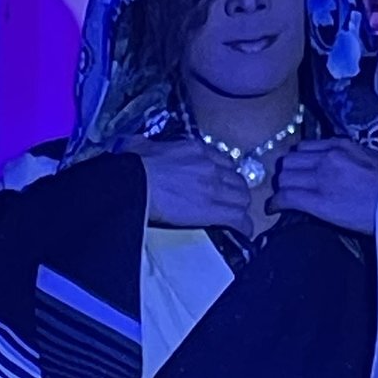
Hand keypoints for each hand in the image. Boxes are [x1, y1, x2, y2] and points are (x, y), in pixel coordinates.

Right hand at [117, 137, 252, 237]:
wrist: (134, 183)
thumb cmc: (133, 166)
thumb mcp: (140, 145)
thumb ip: (146, 145)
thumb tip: (136, 144)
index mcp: (196, 149)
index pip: (223, 162)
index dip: (225, 175)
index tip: (222, 184)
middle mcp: (210, 166)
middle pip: (237, 180)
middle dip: (237, 193)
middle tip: (230, 204)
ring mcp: (214, 187)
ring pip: (242, 199)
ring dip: (241, 209)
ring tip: (237, 220)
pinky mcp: (212, 209)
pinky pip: (238, 218)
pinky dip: (244, 226)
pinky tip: (244, 232)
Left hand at [267, 139, 377, 234]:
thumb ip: (359, 154)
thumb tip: (355, 158)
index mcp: (341, 145)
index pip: (305, 147)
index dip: (298, 161)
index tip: (299, 170)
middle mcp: (327, 157)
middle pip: (289, 161)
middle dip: (286, 173)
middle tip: (289, 185)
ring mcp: (321, 178)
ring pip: (284, 177)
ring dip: (281, 188)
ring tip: (282, 198)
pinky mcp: (317, 201)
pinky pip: (286, 197)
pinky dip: (275, 203)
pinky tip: (273, 209)